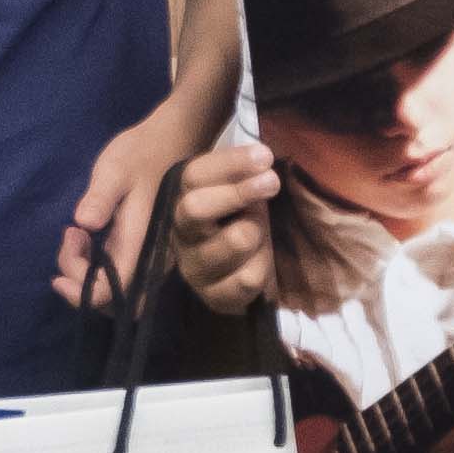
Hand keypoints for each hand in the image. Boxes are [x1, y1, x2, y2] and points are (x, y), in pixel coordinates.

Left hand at [54, 111, 211, 307]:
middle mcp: (150, 260)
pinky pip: (122, 275)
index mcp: (140, 245)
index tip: (60, 268)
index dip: (82, 291)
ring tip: (76, 235)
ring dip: (88, 273)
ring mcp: (152, 258)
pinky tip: (88, 237)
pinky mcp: (147, 251)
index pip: (112, 293)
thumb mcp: (114, 170)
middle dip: (82, 283)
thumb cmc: (142, 154)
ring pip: (118, 291)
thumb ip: (100, 197)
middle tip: (71, 240)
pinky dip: (98, 267)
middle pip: (115, 302)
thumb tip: (83, 223)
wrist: (173, 139)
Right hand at [169, 142, 281, 312]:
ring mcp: (194, 268)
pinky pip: (248, 277)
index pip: (194, 176)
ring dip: (258, 231)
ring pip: (234, 240)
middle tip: (272, 182)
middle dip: (238, 193)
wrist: (240, 277)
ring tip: (260, 231)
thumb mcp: (241, 191)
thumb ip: (245, 173)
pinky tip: (260, 261)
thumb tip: (264, 156)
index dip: (230, 163)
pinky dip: (263, 265)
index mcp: (184, 199)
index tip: (265, 155)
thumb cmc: (242, 221)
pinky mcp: (213, 297)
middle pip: (195, 208)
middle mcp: (181, 233)